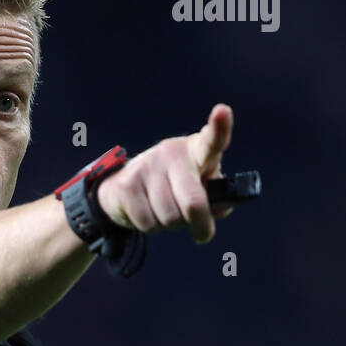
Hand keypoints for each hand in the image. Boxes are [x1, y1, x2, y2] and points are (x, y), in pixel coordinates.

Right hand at [95, 103, 235, 244]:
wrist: (122, 189)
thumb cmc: (173, 188)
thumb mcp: (199, 187)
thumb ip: (216, 199)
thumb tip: (221, 209)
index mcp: (196, 150)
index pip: (212, 140)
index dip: (220, 127)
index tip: (223, 112)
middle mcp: (172, 152)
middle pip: (193, 202)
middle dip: (200, 224)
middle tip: (202, 233)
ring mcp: (147, 166)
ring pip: (170, 218)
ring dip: (171, 226)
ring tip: (164, 212)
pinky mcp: (127, 185)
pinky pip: (148, 223)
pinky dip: (152, 228)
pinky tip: (147, 212)